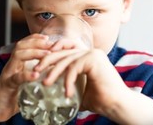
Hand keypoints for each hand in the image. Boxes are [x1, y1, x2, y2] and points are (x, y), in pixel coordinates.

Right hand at [0, 34, 52, 123]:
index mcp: (16, 64)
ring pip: (18, 56)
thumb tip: (54, 75)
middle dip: (37, 43)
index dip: (35, 39)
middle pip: (21, 46)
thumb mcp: (26, 83)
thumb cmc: (12, 96)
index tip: (48, 38)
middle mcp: (11, 65)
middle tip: (51, 45)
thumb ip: (36, 77)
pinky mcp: (6, 86)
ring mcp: (7, 74)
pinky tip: (37, 74)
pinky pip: (16, 77)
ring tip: (47, 55)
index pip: (23, 44)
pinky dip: (27, 75)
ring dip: (34, 53)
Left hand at [34, 39, 152, 123]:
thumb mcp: (80, 89)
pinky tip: (67, 93)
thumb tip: (55, 92)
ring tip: (46, 83)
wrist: (117, 105)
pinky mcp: (94, 59)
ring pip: (67, 60)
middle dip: (47, 61)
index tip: (40, 63)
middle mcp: (91, 52)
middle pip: (63, 52)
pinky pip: (74, 67)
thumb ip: (70, 85)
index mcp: (88, 56)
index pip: (66, 48)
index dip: (52, 52)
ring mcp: (93, 54)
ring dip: (54, 72)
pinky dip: (68, 80)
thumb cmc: (101, 99)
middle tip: (35, 71)